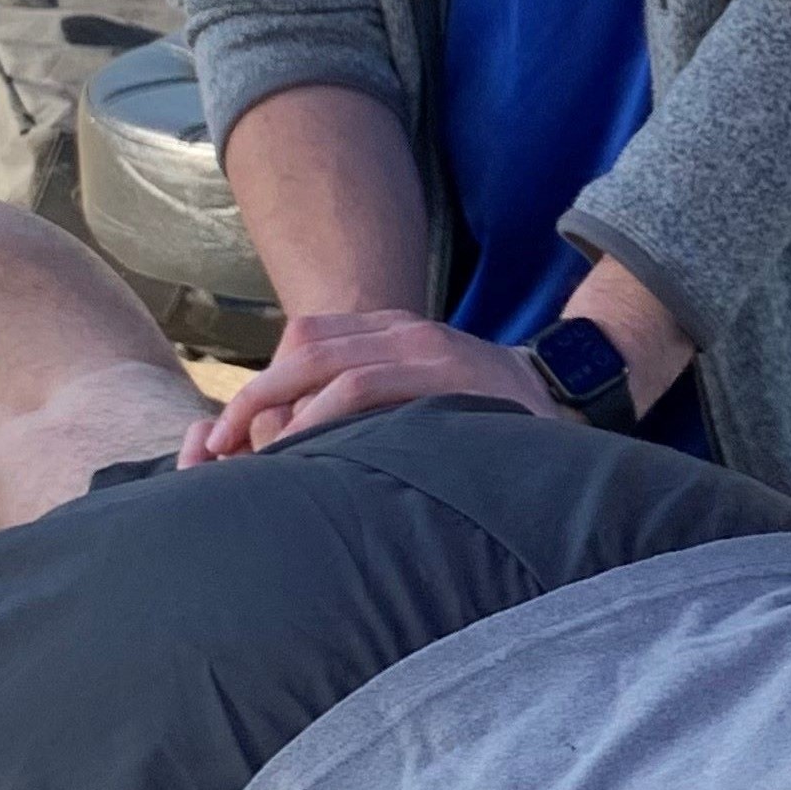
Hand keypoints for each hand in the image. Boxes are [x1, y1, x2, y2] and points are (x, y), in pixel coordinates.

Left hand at [181, 310, 559, 463]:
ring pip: (323, 362)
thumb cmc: (489, 429)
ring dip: (274, 409)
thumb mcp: (424, 407)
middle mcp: (405, 330)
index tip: (231, 439)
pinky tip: (300, 454)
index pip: (308, 339)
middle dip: (252, 399)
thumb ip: (369, 418)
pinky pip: (362, 384)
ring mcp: (426, 346)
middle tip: (217, 451)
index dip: (262, 386)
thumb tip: (292, 454)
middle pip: (304, 346)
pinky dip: (319, 416)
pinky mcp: (444, 371)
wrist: (573, 411)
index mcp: (394, 333)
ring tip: (246, 459)